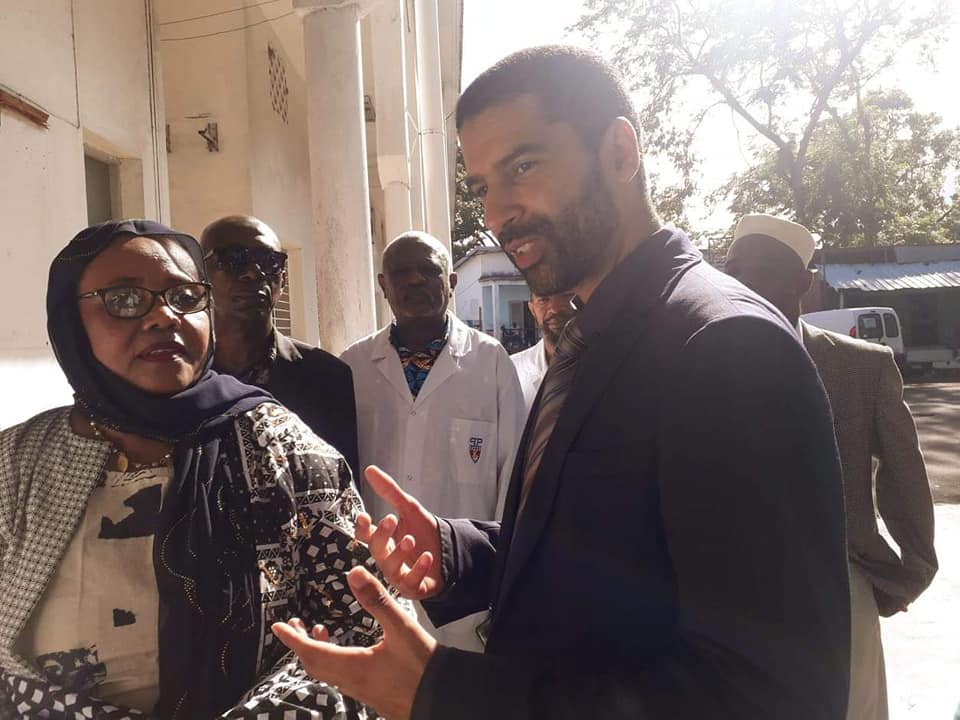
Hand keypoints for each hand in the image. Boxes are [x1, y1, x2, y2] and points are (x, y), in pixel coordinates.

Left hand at [273, 566, 436, 719]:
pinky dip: (333, 661)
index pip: (311, 652)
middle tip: (293, 626)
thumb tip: (354, 573)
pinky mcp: (372, 695)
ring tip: (318, 633)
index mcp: (353, 667)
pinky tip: (346, 652)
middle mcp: (352, 683)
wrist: (443, 699)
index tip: (278, 626)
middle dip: (300, 645)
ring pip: (328, 673)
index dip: (292, 639)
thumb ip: (377, 600)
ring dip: (317, 653)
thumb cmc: (423, 666)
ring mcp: (361, 692)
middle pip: (315, 665)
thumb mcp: (401, 628)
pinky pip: (342, 678)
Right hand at [356, 466, 445, 599]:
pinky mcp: (414, 588)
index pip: (366, 535)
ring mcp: (400, 575)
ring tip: (410, 539)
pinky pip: (411, 583)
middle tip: (391, 519)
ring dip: (398, 553)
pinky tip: (426, 557)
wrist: (450, 550)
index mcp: (384, 540)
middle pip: (376, 549)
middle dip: (382, 535)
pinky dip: (418, 569)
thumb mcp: (409, 508)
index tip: (365, 516)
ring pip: (390, 568)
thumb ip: (389, 491)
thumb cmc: (425, 531)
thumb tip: (370, 470)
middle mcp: (387, 559)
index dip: (363, 527)